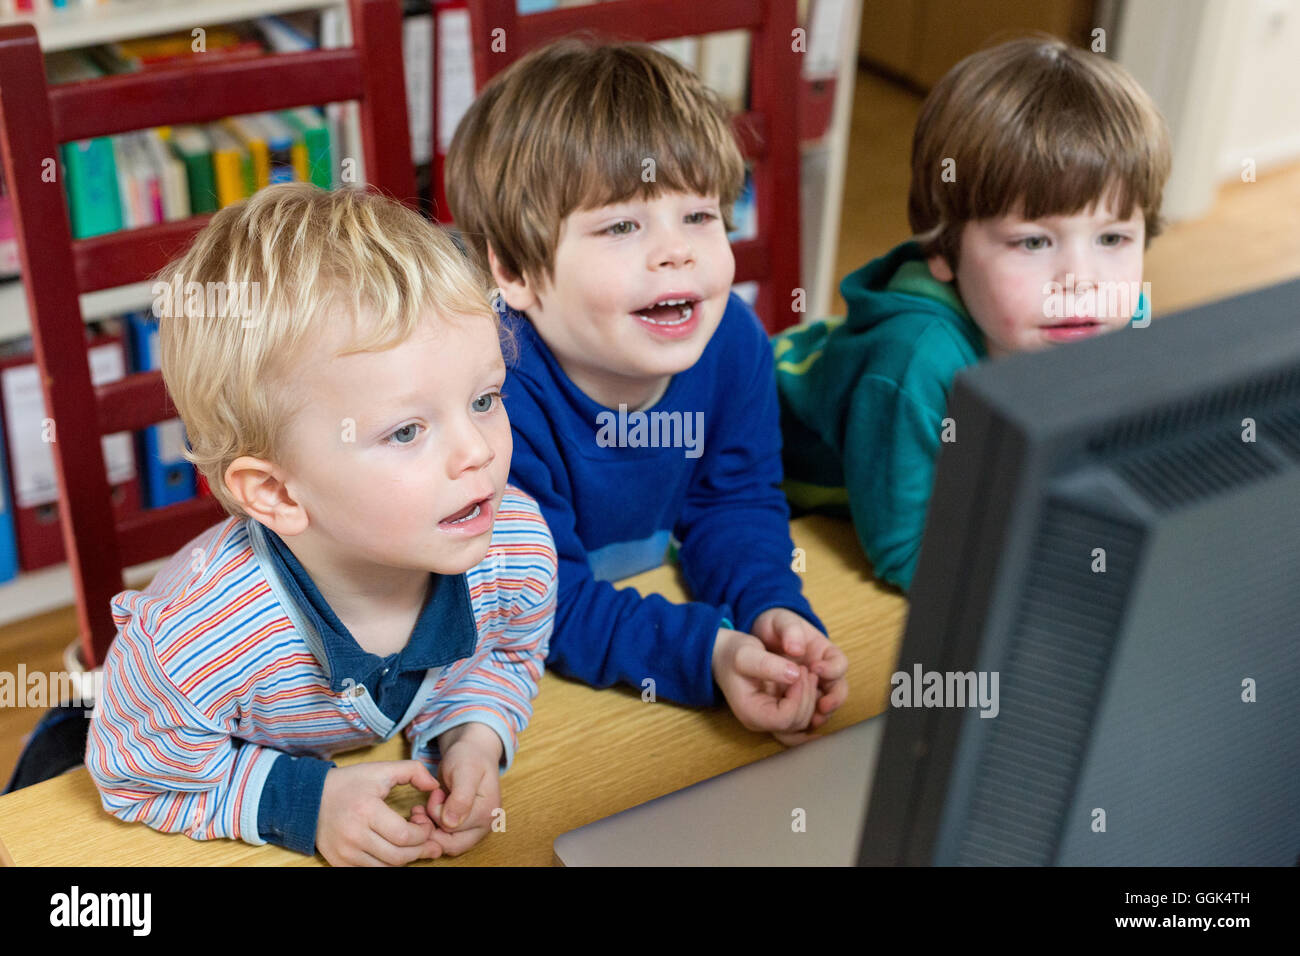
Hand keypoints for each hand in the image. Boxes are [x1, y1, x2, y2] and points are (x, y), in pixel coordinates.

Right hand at [316, 760, 444, 866]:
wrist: (310, 798)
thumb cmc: (350, 784)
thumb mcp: (381, 770)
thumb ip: (413, 771)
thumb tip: (435, 785)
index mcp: (367, 811)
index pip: (404, 836)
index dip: (423, 833)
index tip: (424, 822)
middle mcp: (354, 836)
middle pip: (398, 856)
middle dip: (420, 849)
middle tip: (428, 839)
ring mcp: (345, 853)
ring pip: (387, 868)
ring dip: (405, 858)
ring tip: (411, 844)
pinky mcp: (339, 863)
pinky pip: (371, 871)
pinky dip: (386, 864)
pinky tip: (392, 850)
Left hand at [410, 723, 502, 856]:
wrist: (472, 752)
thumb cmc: (469, 757)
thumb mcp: (465, 771)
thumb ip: (460, 797)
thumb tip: (451, 823)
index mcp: (487, 812)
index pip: (453, 829)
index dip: (436, 813)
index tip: (435, 792)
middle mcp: (485, 825)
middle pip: (452, 844)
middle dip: (432, 827)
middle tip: (423, 806)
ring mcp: (477, 828)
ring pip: (448, 844)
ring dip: (431, 829)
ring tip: (423, 809)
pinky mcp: (467, 827)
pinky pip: (447, 839)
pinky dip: (434, 829)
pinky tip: (426, 813)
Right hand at [712, 627, 819, 744]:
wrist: (726, 653)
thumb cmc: (733, 654)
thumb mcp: (746, 654)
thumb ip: (768, 665)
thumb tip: (794, 675)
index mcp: (751, 712)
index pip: (785, 718)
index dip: (798, 696)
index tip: (798, 671)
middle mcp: (762, 722)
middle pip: (798, 722)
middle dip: (807, 694)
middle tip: (804, 668)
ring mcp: (771, 720)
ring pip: (804, 723)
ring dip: (812, 698)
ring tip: (807, 672)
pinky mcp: (779, 713)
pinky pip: (800, 724)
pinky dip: (813, 713)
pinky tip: (824, 705)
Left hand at [751, 608, 848, 730]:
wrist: (758, 635)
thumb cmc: (775, 626)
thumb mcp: (781, 621)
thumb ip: (791, 632)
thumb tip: (797, 650)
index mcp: (824, 651)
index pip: (839, 664)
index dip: (831, 669)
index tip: (814, 668)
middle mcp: (822, 672)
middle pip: (838, 690)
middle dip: (832, 699)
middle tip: (820, 704)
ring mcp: (810, 686)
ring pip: (825, 706)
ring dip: (820, 714)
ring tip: (812, 719)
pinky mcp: (795, 699)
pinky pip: (806, 714)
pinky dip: (805, 720)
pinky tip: (797, 724)